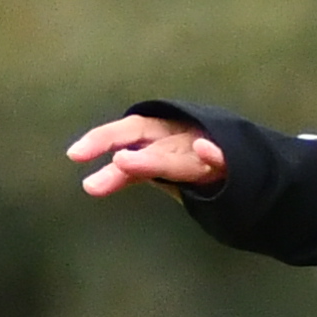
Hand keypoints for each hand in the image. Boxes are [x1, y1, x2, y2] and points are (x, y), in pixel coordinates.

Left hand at [68, 114, 222, 200]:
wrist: (242, 162)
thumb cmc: (187, 158)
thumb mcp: (155, 165)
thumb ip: (125, 175)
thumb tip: (90, 185)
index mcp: (160, 132)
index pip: (128, 130)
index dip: (102, 138)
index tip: (75, 155)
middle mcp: (179, 136)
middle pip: (152, 143)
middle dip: (130, 155)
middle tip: (112, 163)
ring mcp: (204, 151)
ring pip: (178, 156)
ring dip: (155, 158)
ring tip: (125, 162)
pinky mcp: (229, 164)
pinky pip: (223, 160)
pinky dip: (215, 154)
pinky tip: (208, 150)